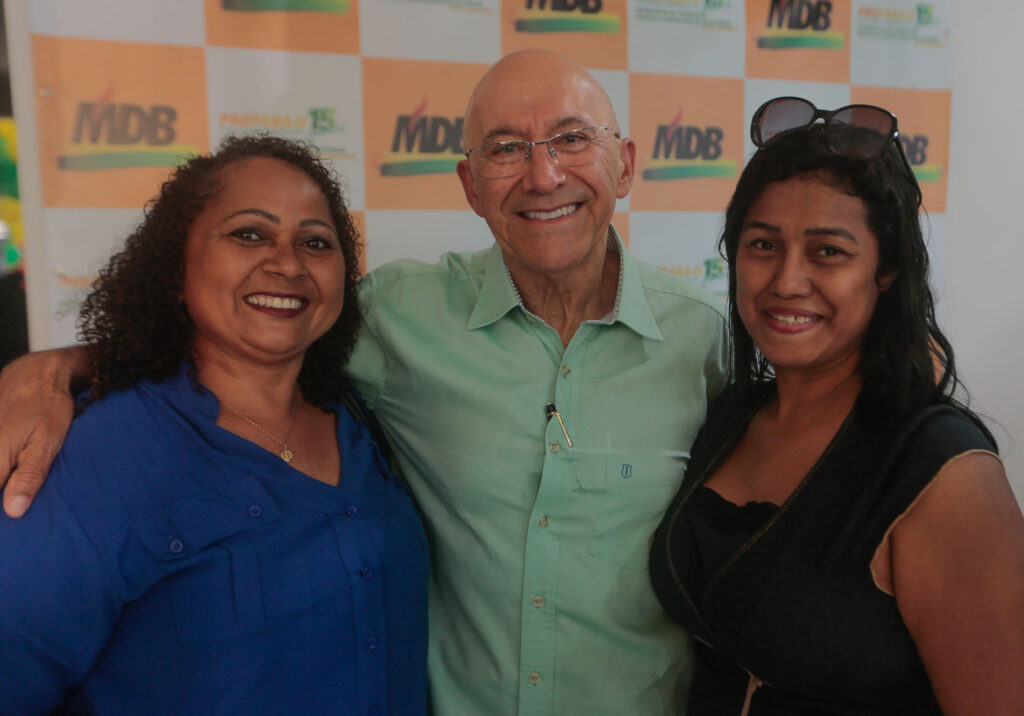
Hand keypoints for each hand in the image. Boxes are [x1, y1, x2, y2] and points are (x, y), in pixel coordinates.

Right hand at [0, 347, 86, 516]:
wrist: (37, 372)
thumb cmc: (47, 407)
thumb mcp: (46, 444)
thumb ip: (29, 477)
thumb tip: (13, 512)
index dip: (0, 514)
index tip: (8, 532)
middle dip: (3, 492)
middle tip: (17, 517)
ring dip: (4, 478)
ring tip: (15, 476)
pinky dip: (2, 463)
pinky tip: (10, 468)